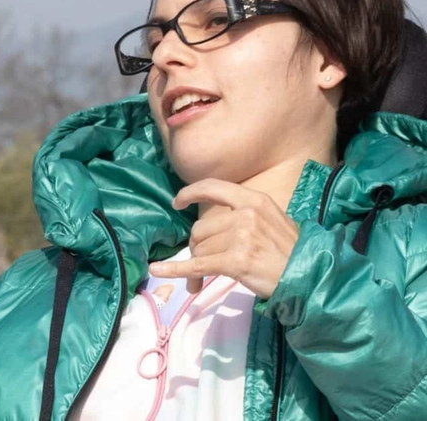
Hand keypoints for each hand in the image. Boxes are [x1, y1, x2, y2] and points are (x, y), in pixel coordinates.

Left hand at [147, 178, 299, 297]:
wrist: (310, 276)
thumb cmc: (290, 252)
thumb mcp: (272, 220)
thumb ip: (242, 215)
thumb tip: (208, 226)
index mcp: (254, 200)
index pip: (213, 187)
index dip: (191, 193)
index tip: (177, 202)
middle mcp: (245, 214)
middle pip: (200, 229)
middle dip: (198, 249)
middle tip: (205, 266)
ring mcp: (240, 237)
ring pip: (199, 250)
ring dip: (197, 267)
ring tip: (204, 280)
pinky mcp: (235, 261)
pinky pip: (196, 266)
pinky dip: (175, 270)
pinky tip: (157, 270)